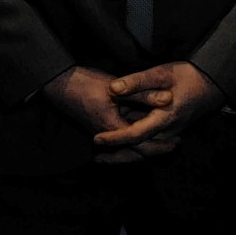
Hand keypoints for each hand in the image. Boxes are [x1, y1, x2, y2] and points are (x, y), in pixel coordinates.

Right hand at [43, 65, 178, 162]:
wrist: (58, 84)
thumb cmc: (84, 84)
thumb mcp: (116, 88)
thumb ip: (143, 94)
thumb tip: (169, 99)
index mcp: (114, 129)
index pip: (143, 145)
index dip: (162, 144)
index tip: (177, 140)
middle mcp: (108, 135)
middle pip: (136, 150)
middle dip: (156, 148)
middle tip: (174, 144)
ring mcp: (103, 131)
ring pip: (128, 144)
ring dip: (145, 143)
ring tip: (163, 138)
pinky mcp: (100, 124)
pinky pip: (121, 135)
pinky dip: (134, 135)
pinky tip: (142, 127)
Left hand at [92, 61, 223, 158]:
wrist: (213, 82)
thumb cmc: (188, 76)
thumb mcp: (161, 73)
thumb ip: (137, 81)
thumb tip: (113, 89)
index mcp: (164, 119)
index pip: (135, 135)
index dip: (115, 138)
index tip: (97, 140)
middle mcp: (168, 132)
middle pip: (140, 151)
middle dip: (119, 157)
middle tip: (97, 160)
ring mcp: (172, 133)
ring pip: (146, 150)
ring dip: (127, 154)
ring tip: (105, 157)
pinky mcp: (172, 130)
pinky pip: (152, 144)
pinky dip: (136, 147)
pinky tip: (123, 145)